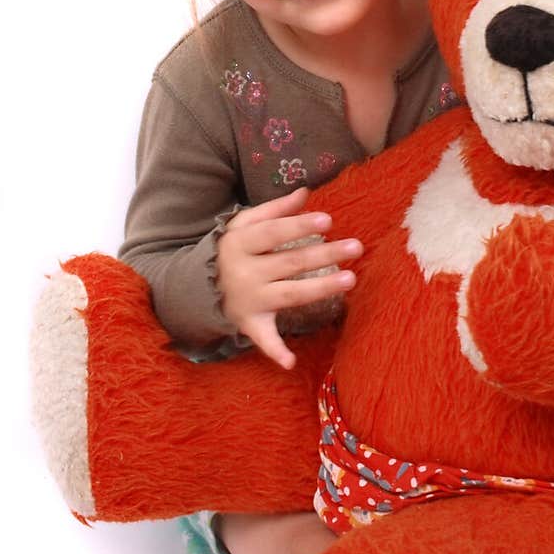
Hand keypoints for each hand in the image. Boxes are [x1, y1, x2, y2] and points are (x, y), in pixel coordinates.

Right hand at [216, 187, 360, 367]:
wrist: (196, 286)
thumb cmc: (233, 249)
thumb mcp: (244, 224)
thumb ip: (274, 209)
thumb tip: (305, 192)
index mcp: (240, 244)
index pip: (273, 233)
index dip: (299, 226)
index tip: (328, 220)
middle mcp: (244, 273)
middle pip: (290, 262)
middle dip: (324, 254)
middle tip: (356, 247)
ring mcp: (249, 300)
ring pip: (289, 294)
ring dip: (319, 288)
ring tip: (350, 279)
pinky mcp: (250, 324)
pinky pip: (263, 339)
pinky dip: (275, 351)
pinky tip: (291, 362)